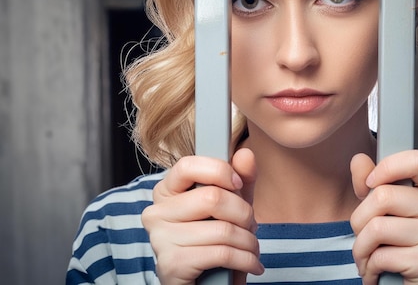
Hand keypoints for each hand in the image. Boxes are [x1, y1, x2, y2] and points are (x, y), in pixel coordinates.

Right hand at [141, 148, 262, 284]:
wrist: (206, 283)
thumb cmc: (216, 239)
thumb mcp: (232, 205)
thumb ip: (241, 179)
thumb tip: (245, 154)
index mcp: (167, 191)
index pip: (188, 166)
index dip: (219, 171)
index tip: (237, 184)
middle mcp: (156, 212)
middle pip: (212, 198)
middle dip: (243, 214)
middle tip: (250, 226)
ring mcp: (160, 240)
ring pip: (222, 229)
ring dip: (248, 242)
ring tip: (250, 248)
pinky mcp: (171, 265)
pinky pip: (221, 254)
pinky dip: (245, 260)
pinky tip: (249, 263)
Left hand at [350, 150, 417, 284]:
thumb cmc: (400, 243)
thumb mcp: (384, 208)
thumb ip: (371, 182)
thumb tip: (359, 160)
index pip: (415, 159)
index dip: (385, 169)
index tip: (371, 184)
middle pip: (383, 196)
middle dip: (359, 220)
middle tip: (366, 236)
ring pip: (376, 227)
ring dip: (361, 248)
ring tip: (370, 257)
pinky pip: (381, 256)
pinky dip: (370, 267)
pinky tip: (379, 271)